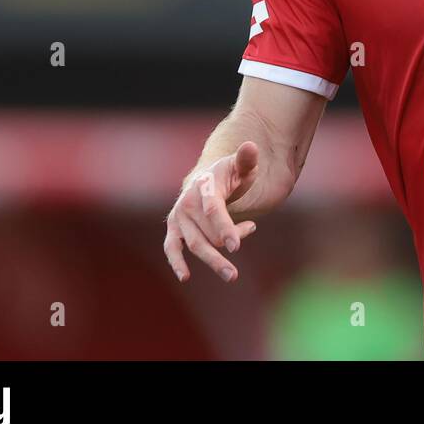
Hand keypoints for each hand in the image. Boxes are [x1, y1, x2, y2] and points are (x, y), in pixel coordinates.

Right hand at [163, 141, 261, 283]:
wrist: (208, 178)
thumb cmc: (229, 174)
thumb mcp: (241, 166)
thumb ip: (247, 160)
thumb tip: (251, 147)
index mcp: (205, 186)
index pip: (214, 210)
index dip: (226, 229)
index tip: (237, 247)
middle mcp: (188, 202)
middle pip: (208, 233)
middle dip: (227, 244)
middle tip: (244, 248)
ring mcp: (179, 217)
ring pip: (196, 244)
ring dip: (213, 260)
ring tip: (233, 275)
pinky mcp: (174, 229)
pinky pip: (172, 247)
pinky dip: (176, 262)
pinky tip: (185, 277)